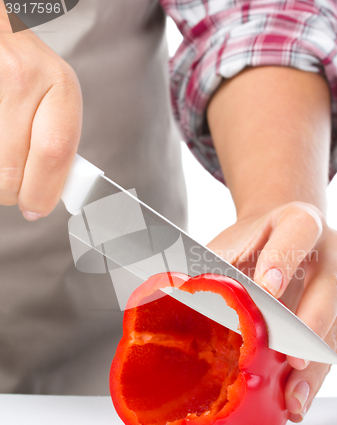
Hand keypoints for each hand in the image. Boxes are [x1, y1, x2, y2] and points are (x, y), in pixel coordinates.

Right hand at [0, 3, 81, 219]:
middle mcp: (24, 78)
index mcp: (59, 86)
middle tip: (14, 192)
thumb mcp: (55, 100)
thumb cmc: (29, 74)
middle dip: (12, 192)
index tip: (36, 208)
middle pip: (12, 166)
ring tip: (5, 161)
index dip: (42, 190)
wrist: (1, 33)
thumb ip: (57, 145)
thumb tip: (47, 197)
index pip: (54, 151)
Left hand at [207, 201, 336, 422]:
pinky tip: (298, 396)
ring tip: (294, 396)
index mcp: (298, 221)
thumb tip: (167, 293)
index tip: (267, 289)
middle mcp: (331, 248)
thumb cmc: (250, 244)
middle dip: (311, 323)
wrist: (278, 235)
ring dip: (317, 364)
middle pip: (330, 284)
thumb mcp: (228, 246)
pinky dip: (317, 374)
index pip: (299, 231)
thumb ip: (207, 266)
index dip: (284, 259)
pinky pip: (334, 344)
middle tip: (292, 356)